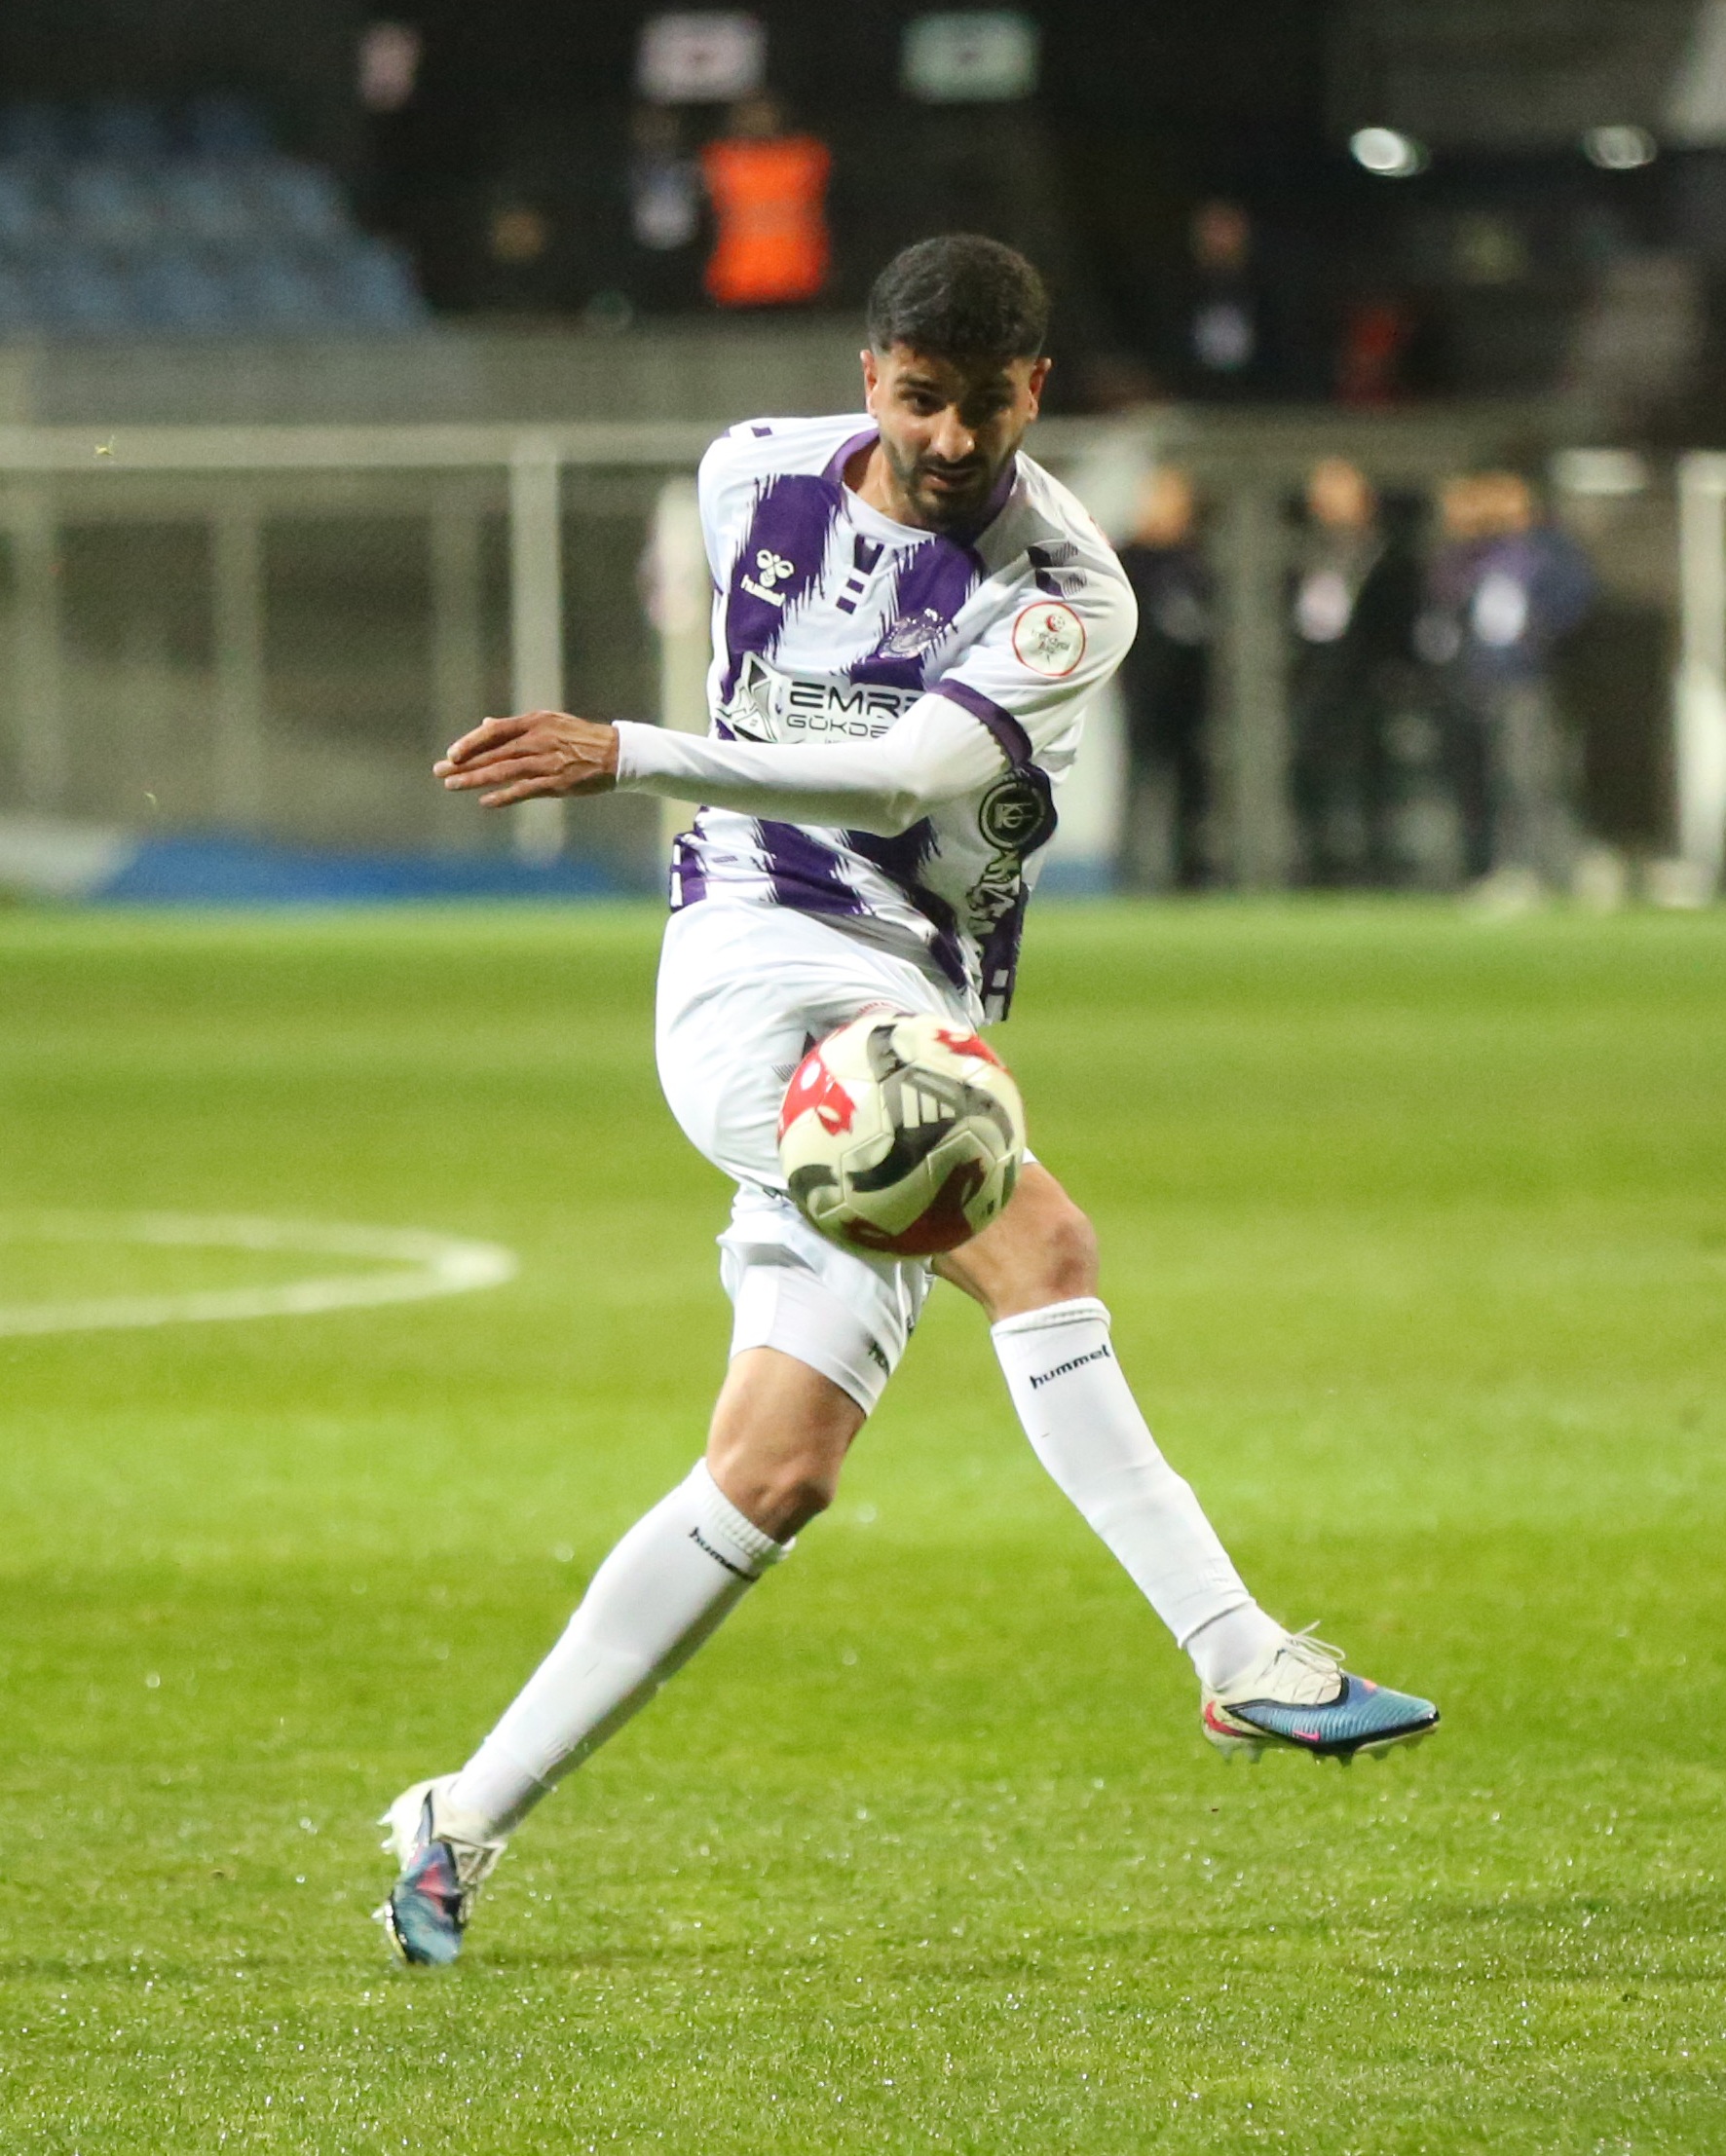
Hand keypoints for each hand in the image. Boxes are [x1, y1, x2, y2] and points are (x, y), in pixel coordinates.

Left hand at [434, 710, 618, 807]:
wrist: (615, 754)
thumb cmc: (580, 738)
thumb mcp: (549, 722)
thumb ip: (516, 726)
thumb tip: (486, 724)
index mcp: (534, 722)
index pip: (494, 731)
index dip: (470, 742)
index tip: (451, 754)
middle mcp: (537, 740)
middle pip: (492, 753)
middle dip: (463, 763)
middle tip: (439, 771)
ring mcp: (545, 762)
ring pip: (502, 771)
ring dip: (475, 779)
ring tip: (452, 785)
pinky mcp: (555, 783)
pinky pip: (523, 790)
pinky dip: (503, 795)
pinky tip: (485, 801)